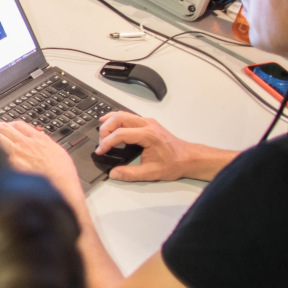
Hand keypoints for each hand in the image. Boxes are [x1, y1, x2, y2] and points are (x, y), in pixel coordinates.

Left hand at [0, 120, 85, 211]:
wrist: (61, 190)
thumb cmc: (63, 177)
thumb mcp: (58, 153)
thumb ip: (45, 144)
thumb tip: (38, 140)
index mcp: (39, 139)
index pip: (18, 124)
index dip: (9, 125)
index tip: (5, 129)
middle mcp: (25, 144)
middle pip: (3, 127)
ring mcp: (16, 155)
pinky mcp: (9, 167)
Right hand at [96, 112, 229, 181]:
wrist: (188, 157)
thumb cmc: (174, 163)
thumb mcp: (151, 173)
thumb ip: (130, 174)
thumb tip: (114, 173)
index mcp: (148, 135)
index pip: (121, 133)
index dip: (107, 142)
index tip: (100, 151)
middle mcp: (147, 124)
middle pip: (119, 118)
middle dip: (105, 128)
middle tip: (100, 142)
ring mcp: (147, 122)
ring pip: (122, 114)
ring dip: (109, 122)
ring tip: (101, 133)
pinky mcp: (147, 123)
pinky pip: (127, 116)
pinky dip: (116, 119)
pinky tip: (109, 124)